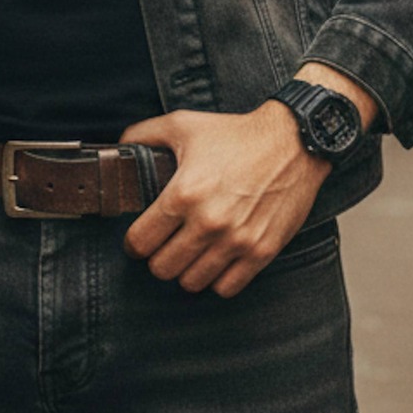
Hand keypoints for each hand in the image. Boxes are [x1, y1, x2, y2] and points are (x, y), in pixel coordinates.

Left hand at [119, 100, 325, 298]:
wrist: (293, 142)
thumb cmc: (236, 134)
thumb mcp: (183, 124)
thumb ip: (143, 135)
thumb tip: (118, 147)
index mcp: (183, 194)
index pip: (140, 242)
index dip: (134, 243)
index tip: (140, 239)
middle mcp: (208, 222)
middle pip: (162, 268)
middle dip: (157, 258)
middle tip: (165, 246)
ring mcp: (236, 241)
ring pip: (191, 282)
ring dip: (185, 271)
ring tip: (189, 254)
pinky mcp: (261, 251)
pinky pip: (226, 288)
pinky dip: (216, 280)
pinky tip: (215, 261)